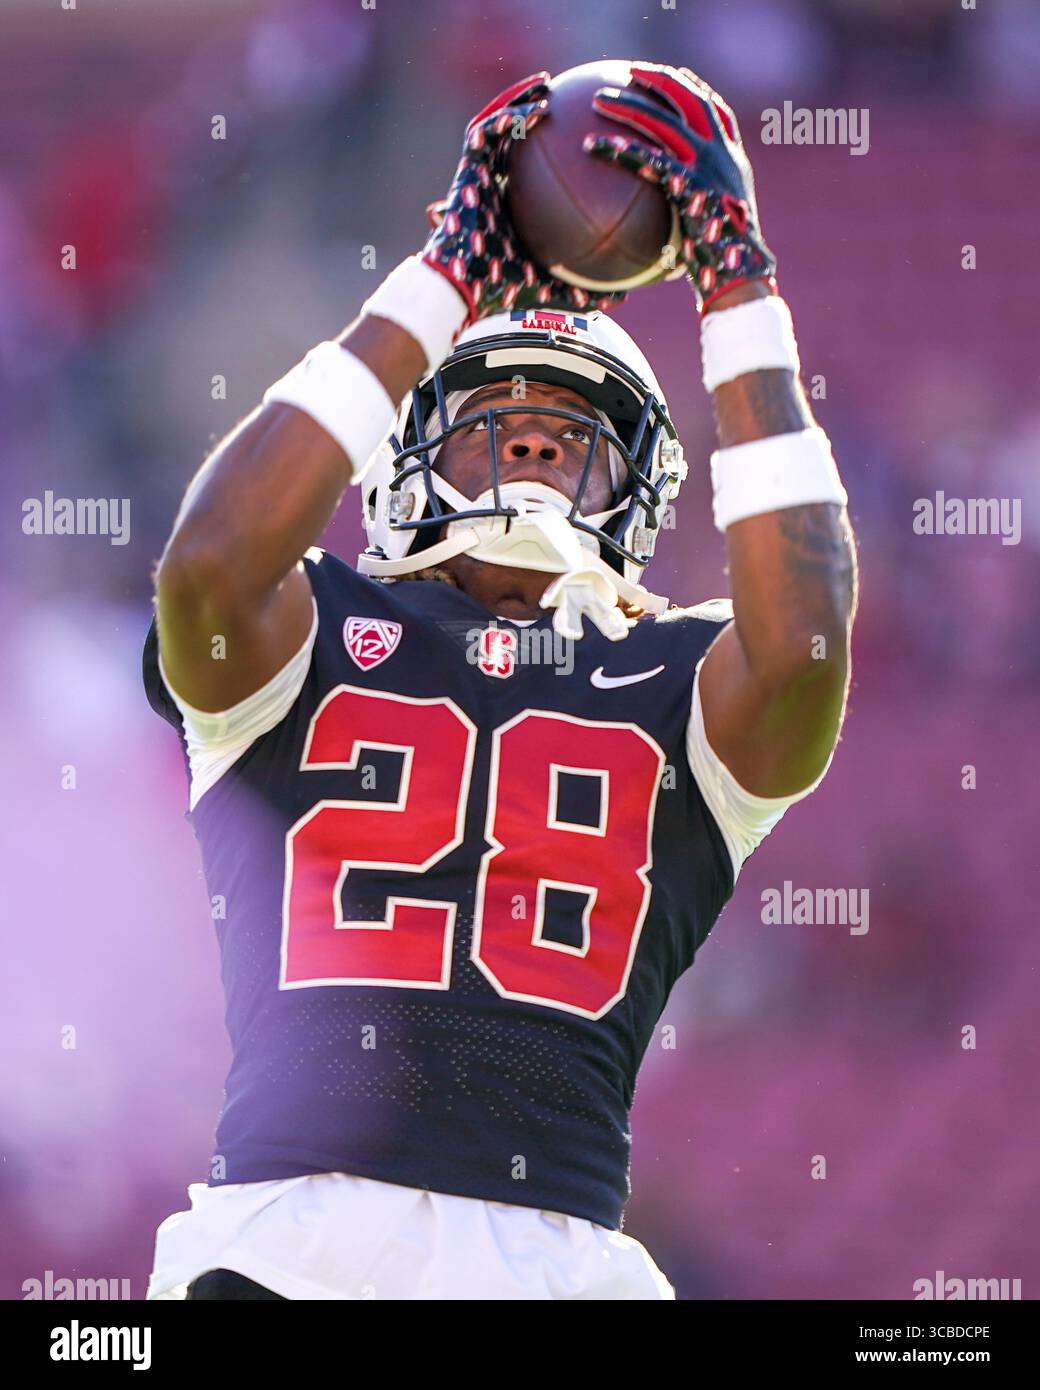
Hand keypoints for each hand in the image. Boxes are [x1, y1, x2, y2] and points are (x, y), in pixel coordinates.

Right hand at [423, 73, 629, 323]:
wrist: (463, 291)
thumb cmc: (501, 292)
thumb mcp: (553, 288)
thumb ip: (584, 287)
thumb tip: (623, 296)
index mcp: (512, 210)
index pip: (534, 176)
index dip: (554, 157)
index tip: (584, 141)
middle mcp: (495, 187)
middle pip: (515, 141)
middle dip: (534, 114)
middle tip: (566, 99)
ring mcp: (479, 177)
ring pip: (496, 125)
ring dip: (518, 100)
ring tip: (546, 83)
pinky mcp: (467, 171)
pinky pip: (486, 134)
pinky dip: (507, 116)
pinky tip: (535, 107)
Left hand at [583, 63, 775, 312]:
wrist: (740, 278)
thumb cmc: (724, 264)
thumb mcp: (715, 226)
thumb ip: (696, 208)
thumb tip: (667, 222)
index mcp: (733, 161)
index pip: (716, 111)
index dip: (694, 88)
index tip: (674, 76)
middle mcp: (723, 156)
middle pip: (689, 99)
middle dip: (658, 81)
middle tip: (629, 72)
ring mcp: (708, 168)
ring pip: (663, 121)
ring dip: (628, 105)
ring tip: (598, 99)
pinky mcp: (691, 186)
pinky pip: (647, 159)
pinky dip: (618, 149)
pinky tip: (591, 146)